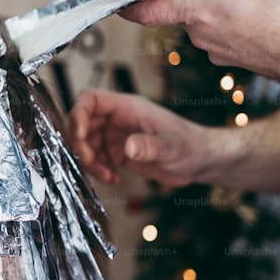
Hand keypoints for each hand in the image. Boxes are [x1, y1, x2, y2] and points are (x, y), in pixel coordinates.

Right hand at [69, 89, 212, 186]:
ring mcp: (116, 136)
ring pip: (86, 143)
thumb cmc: (193, 146)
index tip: (79, 136)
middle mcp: (118, 119)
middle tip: (90, 162)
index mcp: (128, 107)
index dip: (78, 114)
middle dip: (80, 144)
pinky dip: (98, 171)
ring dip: (89, 161)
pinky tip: (115, 179)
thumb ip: (151, 146)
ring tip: (107, 175)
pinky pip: (96, 159)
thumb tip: (128, 148)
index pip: (90, 99)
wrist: (202, 162)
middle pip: (81, 123)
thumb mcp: (173, 147)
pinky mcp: (118, 153)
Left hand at [120, 0, 279, 91]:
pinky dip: (241, 20)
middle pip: (188, 5)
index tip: (119, 3)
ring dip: (226, 3)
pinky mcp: (236, 58)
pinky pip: (229, 32)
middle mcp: (200, 32)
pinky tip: (269, 13)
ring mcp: (217, 49)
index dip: (130, 5)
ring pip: (210, 18)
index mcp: (197, 6)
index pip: (148, 10)